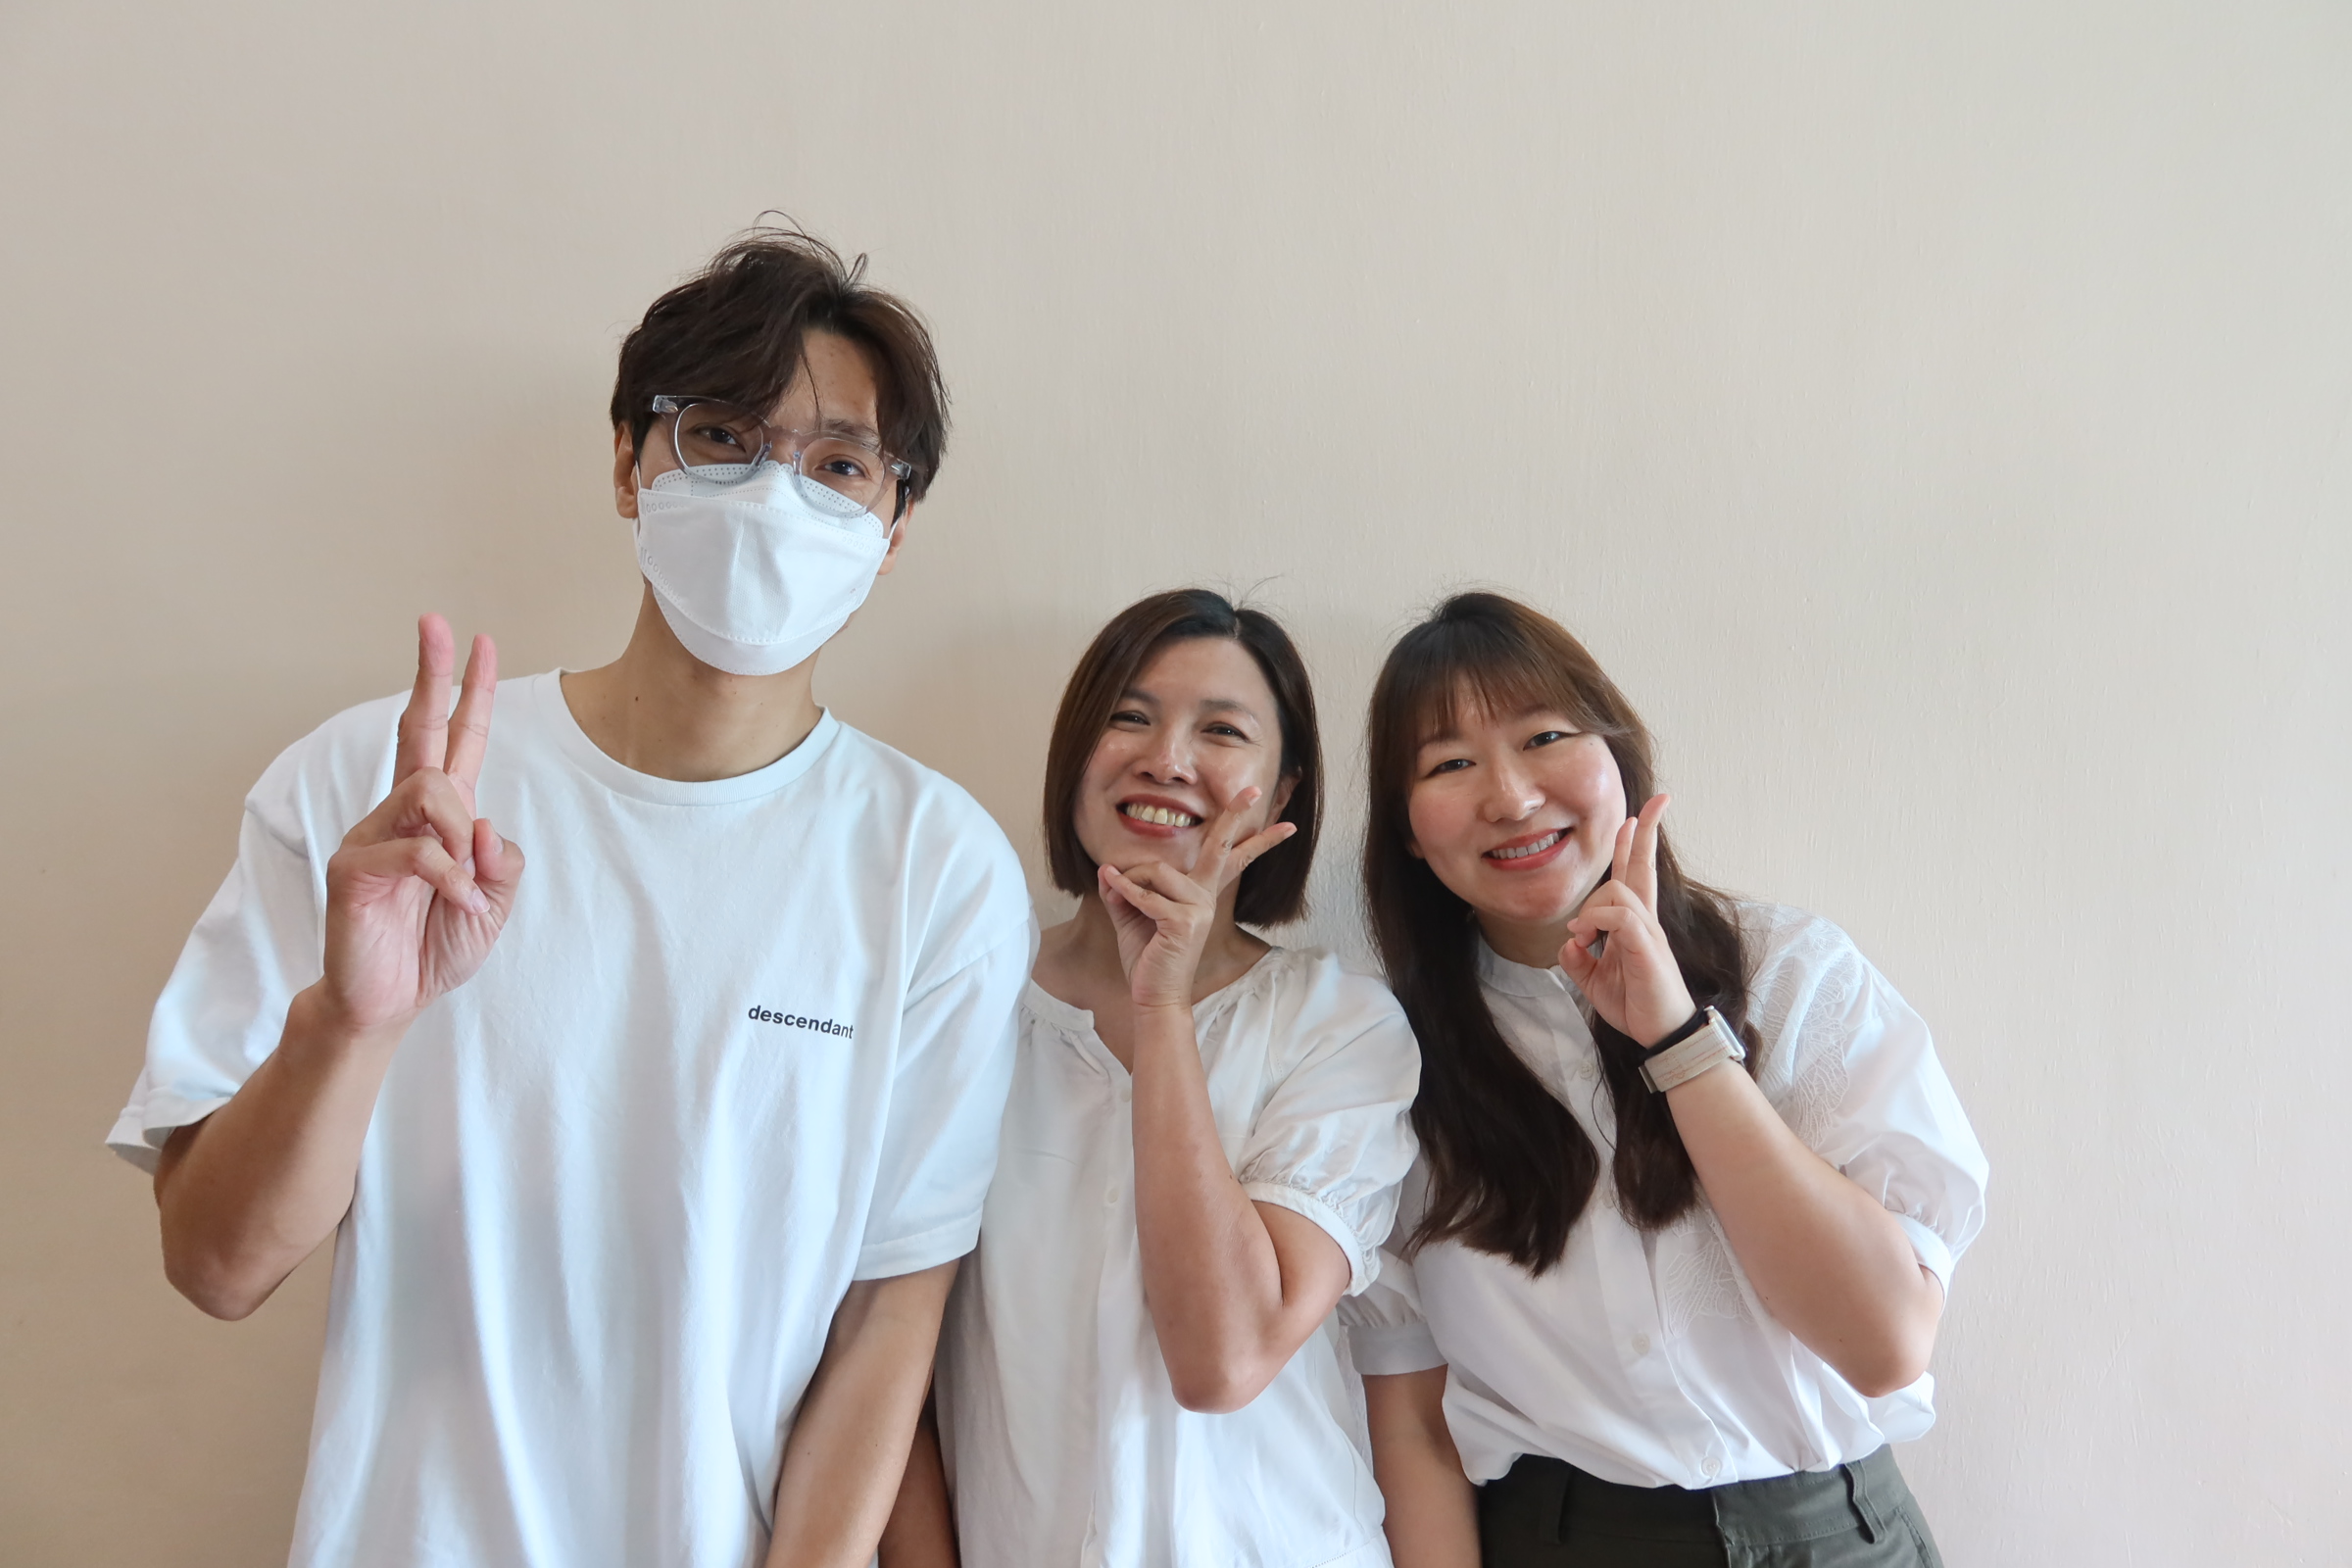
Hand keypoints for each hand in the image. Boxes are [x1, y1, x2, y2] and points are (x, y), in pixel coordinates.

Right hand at [315, 614, 525, 1037]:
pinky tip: (451, 901)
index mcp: (440, 814)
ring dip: (461, 833)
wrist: (390, 1000)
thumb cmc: (435, 945)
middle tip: (435, 622)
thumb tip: (483, 824)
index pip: (456, 739)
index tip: (478, 641)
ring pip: (430, 788)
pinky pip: (417, 848)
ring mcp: (371, 833)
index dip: (469, 692)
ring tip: (462, 882)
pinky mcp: (352, 865)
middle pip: (417, 728)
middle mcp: (402, 812)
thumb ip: (501, 859)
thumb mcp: (494, 901)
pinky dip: (448, 876)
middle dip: (430, 673)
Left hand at [1097, 787, 1295, 1010]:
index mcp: (1201, 894)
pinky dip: (1123, 892)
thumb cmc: (1147, 957)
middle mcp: (1205, 897)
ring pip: (1157, 871)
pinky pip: (1146, 896)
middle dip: (1235, 816)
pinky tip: (1110, 888)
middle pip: (1221, 847)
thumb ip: (1125, 890)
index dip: (1257, 840)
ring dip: (1129, 881)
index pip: (1231, 860)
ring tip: (1117, 896)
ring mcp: (1198, 909)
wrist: (1153, 995)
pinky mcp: (1184, 922)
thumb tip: (1109, 868)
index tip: (1288, 826)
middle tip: (1252, 791)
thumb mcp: (1132, 916)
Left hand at [1559, 793, 1694, 1046]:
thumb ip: (1578, 959)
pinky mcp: (1647, 947)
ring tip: (1583, 936)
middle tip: (1658, 800)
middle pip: (1643, 867)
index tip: (1633, 817)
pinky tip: (1586, 937)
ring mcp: (1648, 932)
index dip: (1632, 846)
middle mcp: (1645, 921)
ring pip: (1620, 889)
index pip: (1634, 876)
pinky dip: (1597, 920)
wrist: (1662, 1034)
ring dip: (1592, 906)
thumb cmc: (1636, 1005)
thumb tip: (1568, 942)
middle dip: (1646, 832)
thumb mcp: (1594, 981)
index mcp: (1634, 924)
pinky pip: (1621, 916)